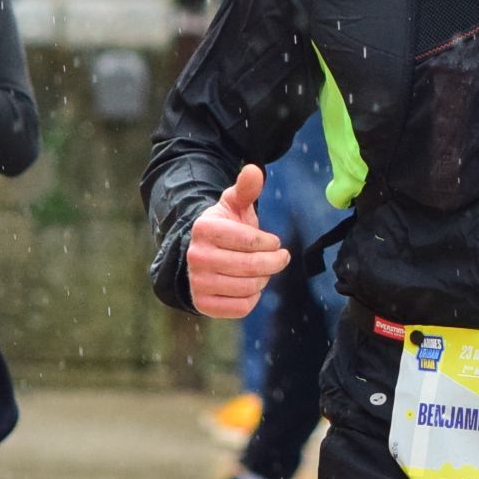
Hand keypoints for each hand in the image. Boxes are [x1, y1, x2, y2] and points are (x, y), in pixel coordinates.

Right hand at [185, 165, 290, 318]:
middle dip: (274, 263)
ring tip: (264, 270)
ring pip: (248, 287)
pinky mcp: (203, 304)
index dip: (269, 243)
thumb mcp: (233, 205)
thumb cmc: (224, 228)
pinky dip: (253, 298)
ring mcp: (198, 282)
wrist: (199, 255)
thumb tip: (254, 170)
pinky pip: (240, 308)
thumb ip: (246, 188)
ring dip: (264, 279)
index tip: (275, 242)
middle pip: (251, 266)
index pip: (250, 241)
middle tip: (281, 258)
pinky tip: (251, 287)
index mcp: (204, 228)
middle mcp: (197, 256)